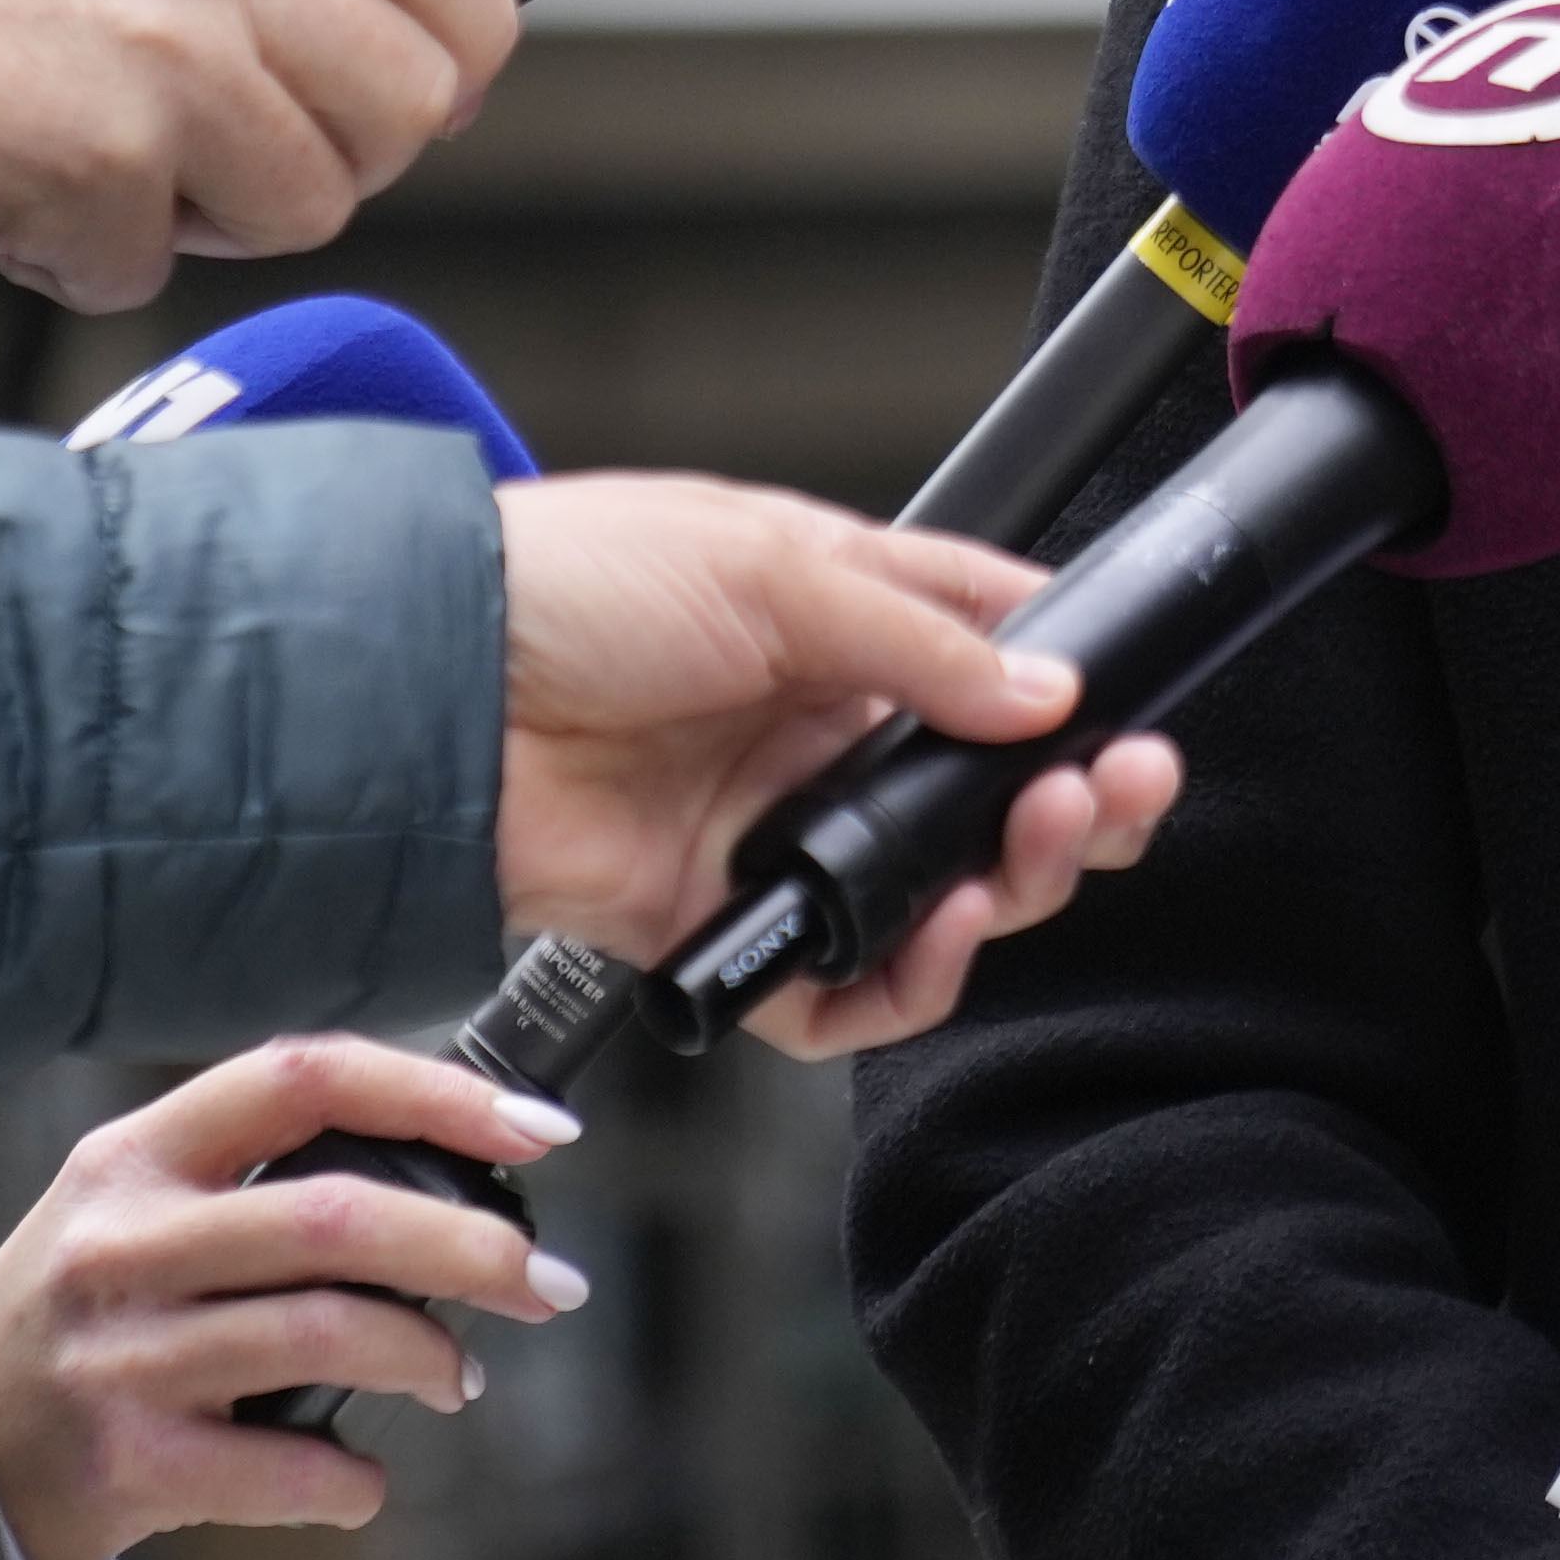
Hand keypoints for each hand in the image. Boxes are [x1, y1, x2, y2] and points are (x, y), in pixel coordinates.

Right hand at [0, 0, 519, 308]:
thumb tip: (382, 12)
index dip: (467, 37)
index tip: (439, 85)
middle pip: (407, 100)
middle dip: (331, 151)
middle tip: (219, 153)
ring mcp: (166, 54)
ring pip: (306, 201)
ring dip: (202, 214)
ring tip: (84, 159)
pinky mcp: (99, 167)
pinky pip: (156, 267)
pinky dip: (79, 259)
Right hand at [0, 1038, 590, 1559]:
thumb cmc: (87, 1313)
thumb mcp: (136, 1206)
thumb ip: (260, 1176)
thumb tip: (458, 1178)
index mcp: (138, 1154)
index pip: (304, 1076)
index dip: (437, 1093)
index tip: (542, 1129)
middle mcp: (123, 1243)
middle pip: (340, 1218)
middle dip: (476, 1250)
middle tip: (548, 1284)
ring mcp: (123, 1356)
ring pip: (332, 1336)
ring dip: (430, 1360)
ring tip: (460, 1379)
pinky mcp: (128, 1466)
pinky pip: (289, 1469)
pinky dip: (353, 1481)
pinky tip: (361, 1478)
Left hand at [488, 473, 1185, 1044]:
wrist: (429, 684)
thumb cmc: (571, 581)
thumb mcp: (769, 568)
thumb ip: (917, 642)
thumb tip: (1047, 692)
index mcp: (845, 630)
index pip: (998, 664)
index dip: (1076, 696)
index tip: (1129, 719)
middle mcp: (822, 737)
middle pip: (989, 802)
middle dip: (1073, 808)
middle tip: (1119, 796)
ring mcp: (776, 836)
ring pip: (934, 901)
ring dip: (1007, 890)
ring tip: (1026, 859)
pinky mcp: (721, 927)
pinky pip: (834, 991)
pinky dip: (896, 984)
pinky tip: (932, 941)